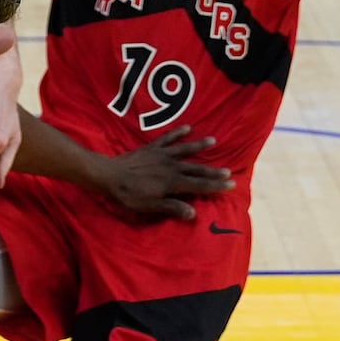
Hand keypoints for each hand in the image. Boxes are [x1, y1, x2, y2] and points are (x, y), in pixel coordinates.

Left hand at [85, 126, 233, 219]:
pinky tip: (187, 127)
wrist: (109, 175)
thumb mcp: (150, 207)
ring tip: (213, 140)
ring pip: (185, 149)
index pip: (199, 185)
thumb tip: (194, 213)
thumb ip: (172, 208)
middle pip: (196, 169)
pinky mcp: (152, 147)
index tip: (230, 185)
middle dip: (213, 171)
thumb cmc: (129, 195)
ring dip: (199, 145)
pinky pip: (167, 138)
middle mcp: (171, 167)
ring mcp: (162, 155)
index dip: (215, 186)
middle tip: (228, 171)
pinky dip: (177, 132)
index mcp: (172, 183)